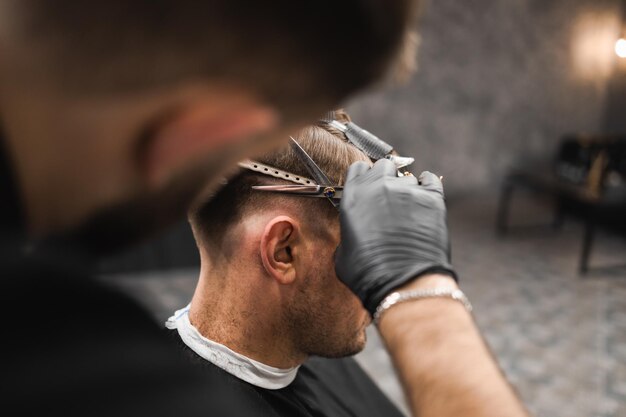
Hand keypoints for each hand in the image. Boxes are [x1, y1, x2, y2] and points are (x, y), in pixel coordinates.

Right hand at [335, 159, 456, 314]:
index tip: (368, 188)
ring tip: (409, 210)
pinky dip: (428, 186)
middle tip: (388, 198)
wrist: (403, 283)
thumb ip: (347, 235)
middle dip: (386, 178)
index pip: (358, 169)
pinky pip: (430, 180)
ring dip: (406, 189)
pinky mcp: (433, 198)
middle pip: (384, 166)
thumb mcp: (342, 255)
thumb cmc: (368, 274)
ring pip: (407, 177)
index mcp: (353, 196)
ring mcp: (407, 190)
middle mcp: (379, 186)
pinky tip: (425, 198)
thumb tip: (354, 237)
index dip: (364, 178)